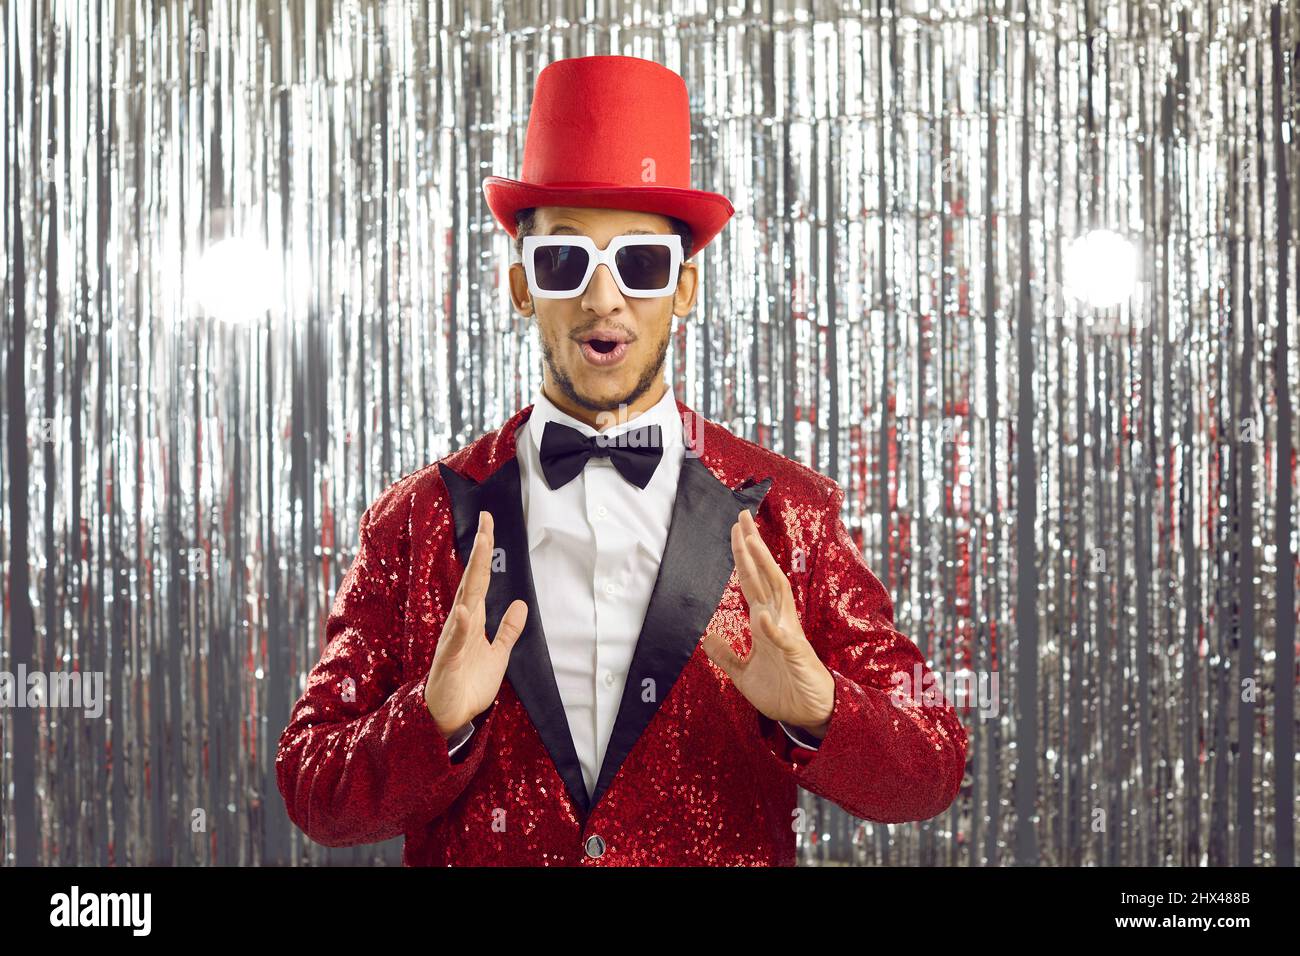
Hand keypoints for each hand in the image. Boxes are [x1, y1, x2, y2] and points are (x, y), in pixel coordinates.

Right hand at [424, 510, 527, 739]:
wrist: (450, 716)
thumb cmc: (469, 684)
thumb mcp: (498, 654)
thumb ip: (508, 630)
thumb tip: (521, 604)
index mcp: (473, 620)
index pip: (481, 579)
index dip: (485, 552)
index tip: (489, 524)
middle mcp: (461, 623)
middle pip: (472, 581)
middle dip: (479, 551)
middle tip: (486, 522)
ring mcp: (453, 639)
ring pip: (464, 601)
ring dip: (472, 576)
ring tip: (479, 549)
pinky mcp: (448, 660)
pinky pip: (454, 641)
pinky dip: (460, 626)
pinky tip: (466, 610)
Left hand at [702, 508, 834, 737]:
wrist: (809, 714)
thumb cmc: (782, 690)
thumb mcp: (743, 673)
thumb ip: (727, 655)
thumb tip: (707, 638)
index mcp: (764, 621)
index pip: (751, 581)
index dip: (743, 557)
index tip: (736, 530)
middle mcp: (778, 619)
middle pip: (764, 575)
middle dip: (753, 547)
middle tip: (742, 517)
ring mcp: (788, 634)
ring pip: (776, 593)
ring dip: (764, 568)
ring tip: (753, 543)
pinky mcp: (797, 655)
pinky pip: (784, 640)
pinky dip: (774, 629)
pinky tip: (764, 618)